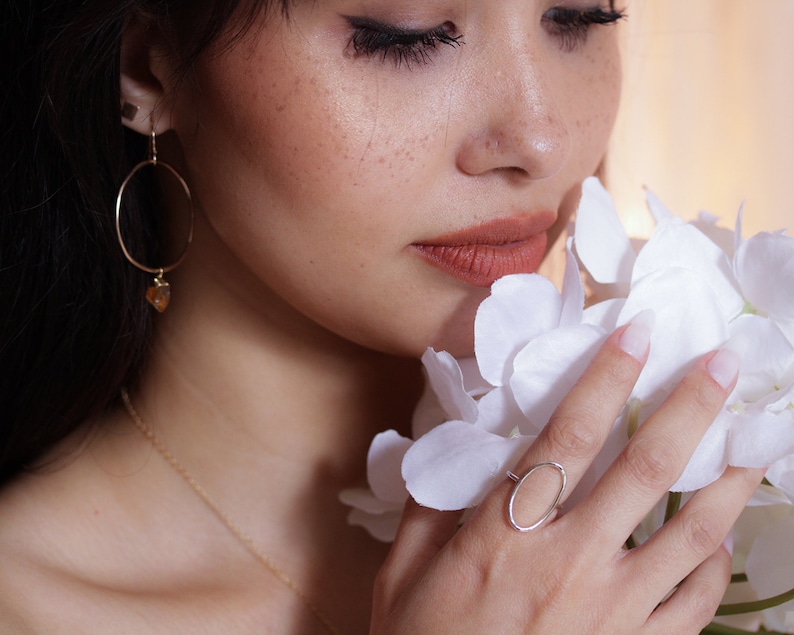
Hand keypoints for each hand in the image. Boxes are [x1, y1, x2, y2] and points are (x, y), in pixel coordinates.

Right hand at [371, 324, 763, 633]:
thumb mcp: (404, 569)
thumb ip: (431, 501)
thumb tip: (458, 441)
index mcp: (507, 535)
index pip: (567, 438)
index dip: (605, 379)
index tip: (635, 333)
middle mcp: (568, 564)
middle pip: (643, 471)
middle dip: (688, 409)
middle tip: (721, 363)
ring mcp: (610, 612)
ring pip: (689, 536)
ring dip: (727, 481)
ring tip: (754, 442)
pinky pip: (693, 605)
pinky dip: (714, 566)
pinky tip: (719, 538)